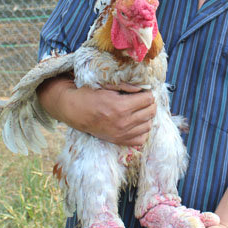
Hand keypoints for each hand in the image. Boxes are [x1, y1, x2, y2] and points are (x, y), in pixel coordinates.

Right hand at [38, 76, 155, 145]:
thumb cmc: (92, 96)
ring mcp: (122, 134)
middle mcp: (123, 122)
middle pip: (151, 112)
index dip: (148, 93)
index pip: (148, 99)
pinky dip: (142, 130)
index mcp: (121, 106)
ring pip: (148, 125)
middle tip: (143, 100)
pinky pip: (141, 138)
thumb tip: (145, 89)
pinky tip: (135, 123)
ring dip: (146, 117)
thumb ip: (128, 87)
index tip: (144, 92)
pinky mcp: (119, 141)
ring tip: (139, 111)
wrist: (77, 112)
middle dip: (149, 104)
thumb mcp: (109, 86)